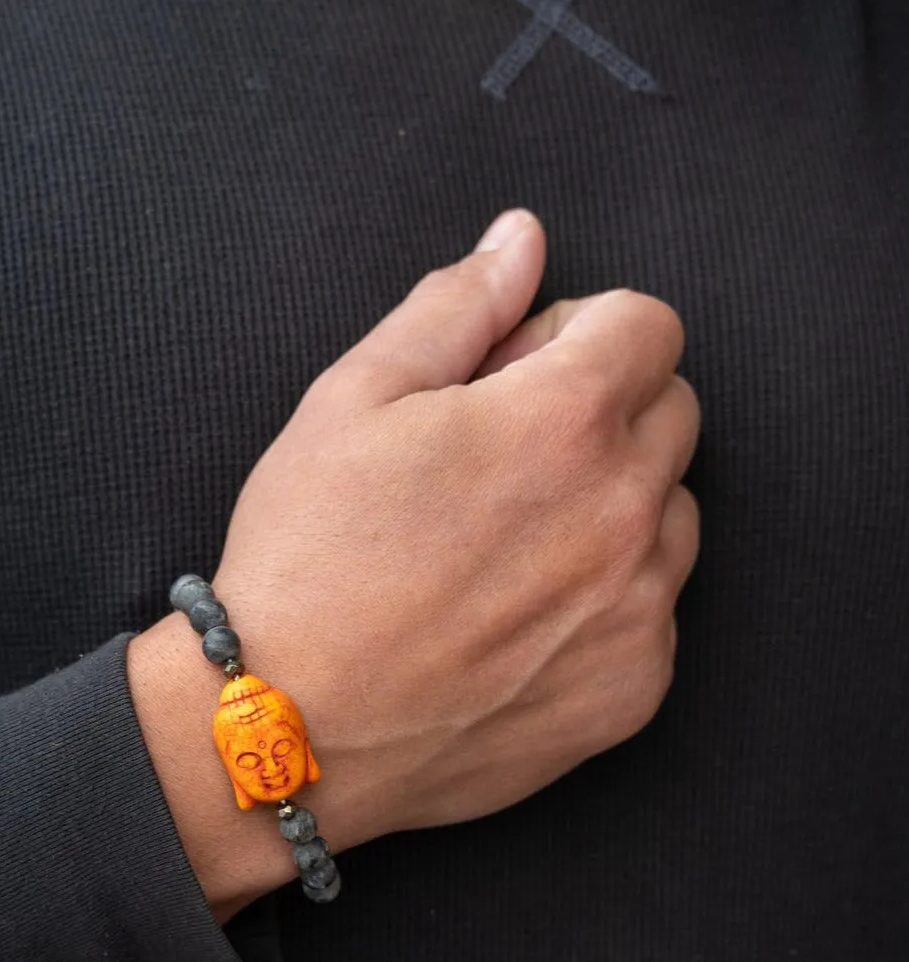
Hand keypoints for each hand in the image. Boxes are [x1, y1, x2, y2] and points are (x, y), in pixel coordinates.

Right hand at [208, 209, 699, 850]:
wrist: (288, 723)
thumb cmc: (308, 549)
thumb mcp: (355, 396)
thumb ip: (457, 305)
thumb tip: (522, 237)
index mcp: (562, 420)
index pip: (648, 325)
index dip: (575, 331)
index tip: (514, 370)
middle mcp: (625, 512)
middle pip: (671, 409)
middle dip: (599, 405)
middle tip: (497, 451)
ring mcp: (637, 609)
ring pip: (672, 510)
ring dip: (611, 498)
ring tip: (505, 538)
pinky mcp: (632, 687)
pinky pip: (653, 606)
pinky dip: (604, 592)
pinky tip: (512, 612)